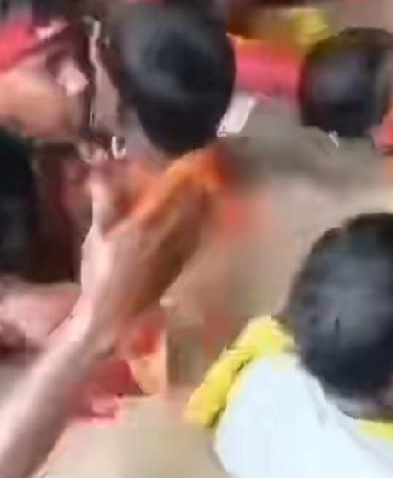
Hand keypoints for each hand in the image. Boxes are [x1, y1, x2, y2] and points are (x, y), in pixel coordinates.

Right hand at [77, 164, 209, 351]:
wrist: (112, 316)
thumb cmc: (99, 275)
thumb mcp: (96, 237)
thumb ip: (104, 204)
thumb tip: (101, 173)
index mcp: (145, 230)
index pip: (170, 197)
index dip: (182, 178)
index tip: (191, 161)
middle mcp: (167, 242)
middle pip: (191, 210)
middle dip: (200, 190)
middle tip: (208, 172)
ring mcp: (176, 257)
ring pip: (198, 226)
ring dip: (206, 207)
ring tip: (212, 191)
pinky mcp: (178, 270)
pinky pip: (196, 242)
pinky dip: (203, 227)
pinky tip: (206, 221)